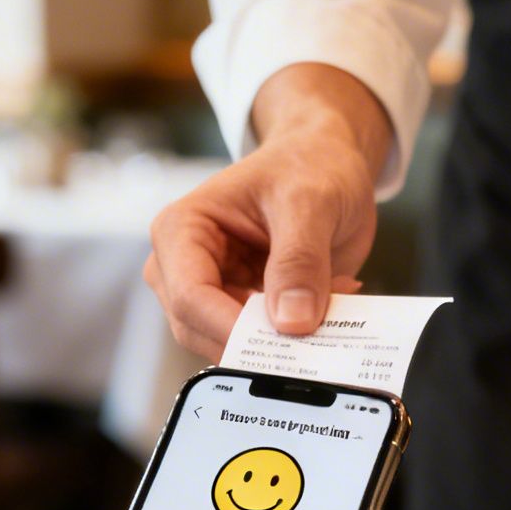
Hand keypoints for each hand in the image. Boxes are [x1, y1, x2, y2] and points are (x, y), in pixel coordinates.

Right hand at [145, 63, 392, 358]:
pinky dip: (296, 337)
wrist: (326, 162)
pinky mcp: (240, 310)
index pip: (190, 296)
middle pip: (200, 329)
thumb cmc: (307, 164)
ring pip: (229, 346)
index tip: (283, 343)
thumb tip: (292, 322)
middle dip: (257, 343)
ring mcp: (210, 292)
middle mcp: (182, 266)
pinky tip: (328, 304)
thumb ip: (299, 260)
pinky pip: (260, 344)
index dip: (232, 328)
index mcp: (182, 229)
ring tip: (328, 305)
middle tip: (314, 338)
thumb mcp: (310, 201)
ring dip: (280, 342)